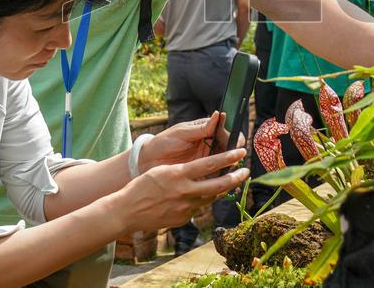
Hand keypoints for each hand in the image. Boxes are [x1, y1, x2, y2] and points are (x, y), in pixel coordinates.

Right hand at [117, 149, 248, 232]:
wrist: (127, 211)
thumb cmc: (142, 186)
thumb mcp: (163, 171)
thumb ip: (183, 171)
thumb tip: (201, 171)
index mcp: (179, 174)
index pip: (210, 164)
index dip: (228, 157)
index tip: (241, 152)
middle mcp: (185, 192)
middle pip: (218, 185)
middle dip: (235, 178)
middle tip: (247, 172)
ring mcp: (185, 208)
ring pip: (210, 198)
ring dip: (220, 190)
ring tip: (228, 182)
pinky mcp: (183, 219)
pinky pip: (198, 209)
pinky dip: (201, 201)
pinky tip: (198, 197)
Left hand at [140, 111, 238, 173]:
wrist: (148, 162)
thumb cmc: (164, 142)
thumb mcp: (181, 134)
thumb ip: (200, 128)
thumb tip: (218, 115)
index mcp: (206, 131)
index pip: (227, 132)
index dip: (233, 137)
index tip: (234, 143)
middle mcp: (210, 145)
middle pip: (231, 148)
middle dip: (235, 153)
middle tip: (234, 159)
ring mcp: (207, 160)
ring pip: (226, 163)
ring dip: (231, 166)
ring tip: (230, 171)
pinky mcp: (203, 174)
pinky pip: (216, 176)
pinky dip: (221, 179)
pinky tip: (222, 181)